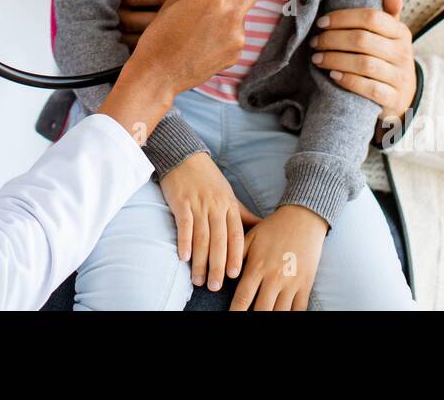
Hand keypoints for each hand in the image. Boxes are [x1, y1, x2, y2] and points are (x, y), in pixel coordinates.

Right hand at [99, 0, 269, 140]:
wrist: (159, 74)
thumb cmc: (161, 35)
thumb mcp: (176, 1)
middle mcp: (231, 15)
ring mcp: (237, 37)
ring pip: (242, 15)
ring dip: (230, 15)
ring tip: (203, 29)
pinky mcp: (237, 54)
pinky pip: (237, 35)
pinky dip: (226, 35)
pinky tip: (206, 43)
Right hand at [159, 153, 261, 290]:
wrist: (185, 156)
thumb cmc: (208, 179)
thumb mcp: (229, 196)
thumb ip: (243, 215)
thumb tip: (262, 230)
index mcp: (229, 205)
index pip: (236, 235)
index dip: (235, 255)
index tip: (235, 276)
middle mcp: (216, 206)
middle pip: (219, 240)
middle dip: (217, 265)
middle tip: (215, 287)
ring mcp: (198, 204)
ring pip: (202, 237)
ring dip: (200, 261)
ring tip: (198, 280)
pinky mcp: (181, 202)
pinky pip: (184, 225)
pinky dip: (184, 242)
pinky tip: (184, 258)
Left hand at [231, 205, 326, 310]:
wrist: (303, 219)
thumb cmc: (273, 228)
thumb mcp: (250, 237)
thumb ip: (235, 255)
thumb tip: (223, 273)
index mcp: (257, 267)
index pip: (242, 298)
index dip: (235, 312)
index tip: (230, 317)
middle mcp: (274, 278)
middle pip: (261, 310)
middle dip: (252, 319)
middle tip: (244, 321)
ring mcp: (291, 283)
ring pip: (280, 312)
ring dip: (271, 318)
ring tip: (263, 319)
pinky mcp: (306, 284)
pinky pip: (299, 308)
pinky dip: (291, 315)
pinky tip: (283, 316)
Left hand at [309, 0, 416, 144]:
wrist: (404, 95)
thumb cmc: (388, 58)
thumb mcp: (392, 36)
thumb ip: (389, 14)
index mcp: (401, 33)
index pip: (371, 17)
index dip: (343, 18)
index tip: (321, 23)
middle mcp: (403, 53)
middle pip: (362, 40)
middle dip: (332, 40)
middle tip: (314, 42)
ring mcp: (399, 77)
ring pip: (364, 64)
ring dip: (335, 59)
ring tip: (317, 58)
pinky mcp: (393, 98)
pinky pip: (369, 88)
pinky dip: (348, 81)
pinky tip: (332, 75)